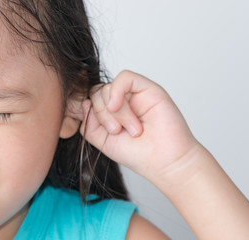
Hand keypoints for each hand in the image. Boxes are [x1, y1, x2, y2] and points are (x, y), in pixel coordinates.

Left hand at [80, 70, 200, 183]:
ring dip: (115, 112)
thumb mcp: (103, 142)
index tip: (103, 131)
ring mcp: (135, 94)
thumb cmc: (138, 154)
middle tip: (117, 131)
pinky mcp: (148, 88)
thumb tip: (84, 103)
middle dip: (102, 114)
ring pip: (109, 88)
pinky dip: (116, 91)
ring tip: (131, 129)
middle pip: (98, 93)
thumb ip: (89, 124)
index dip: (91, 112)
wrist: (164, 161)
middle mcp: (123, 101)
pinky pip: (125, 77)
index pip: (92, 100)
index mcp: (112, 112)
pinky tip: (118, 107)